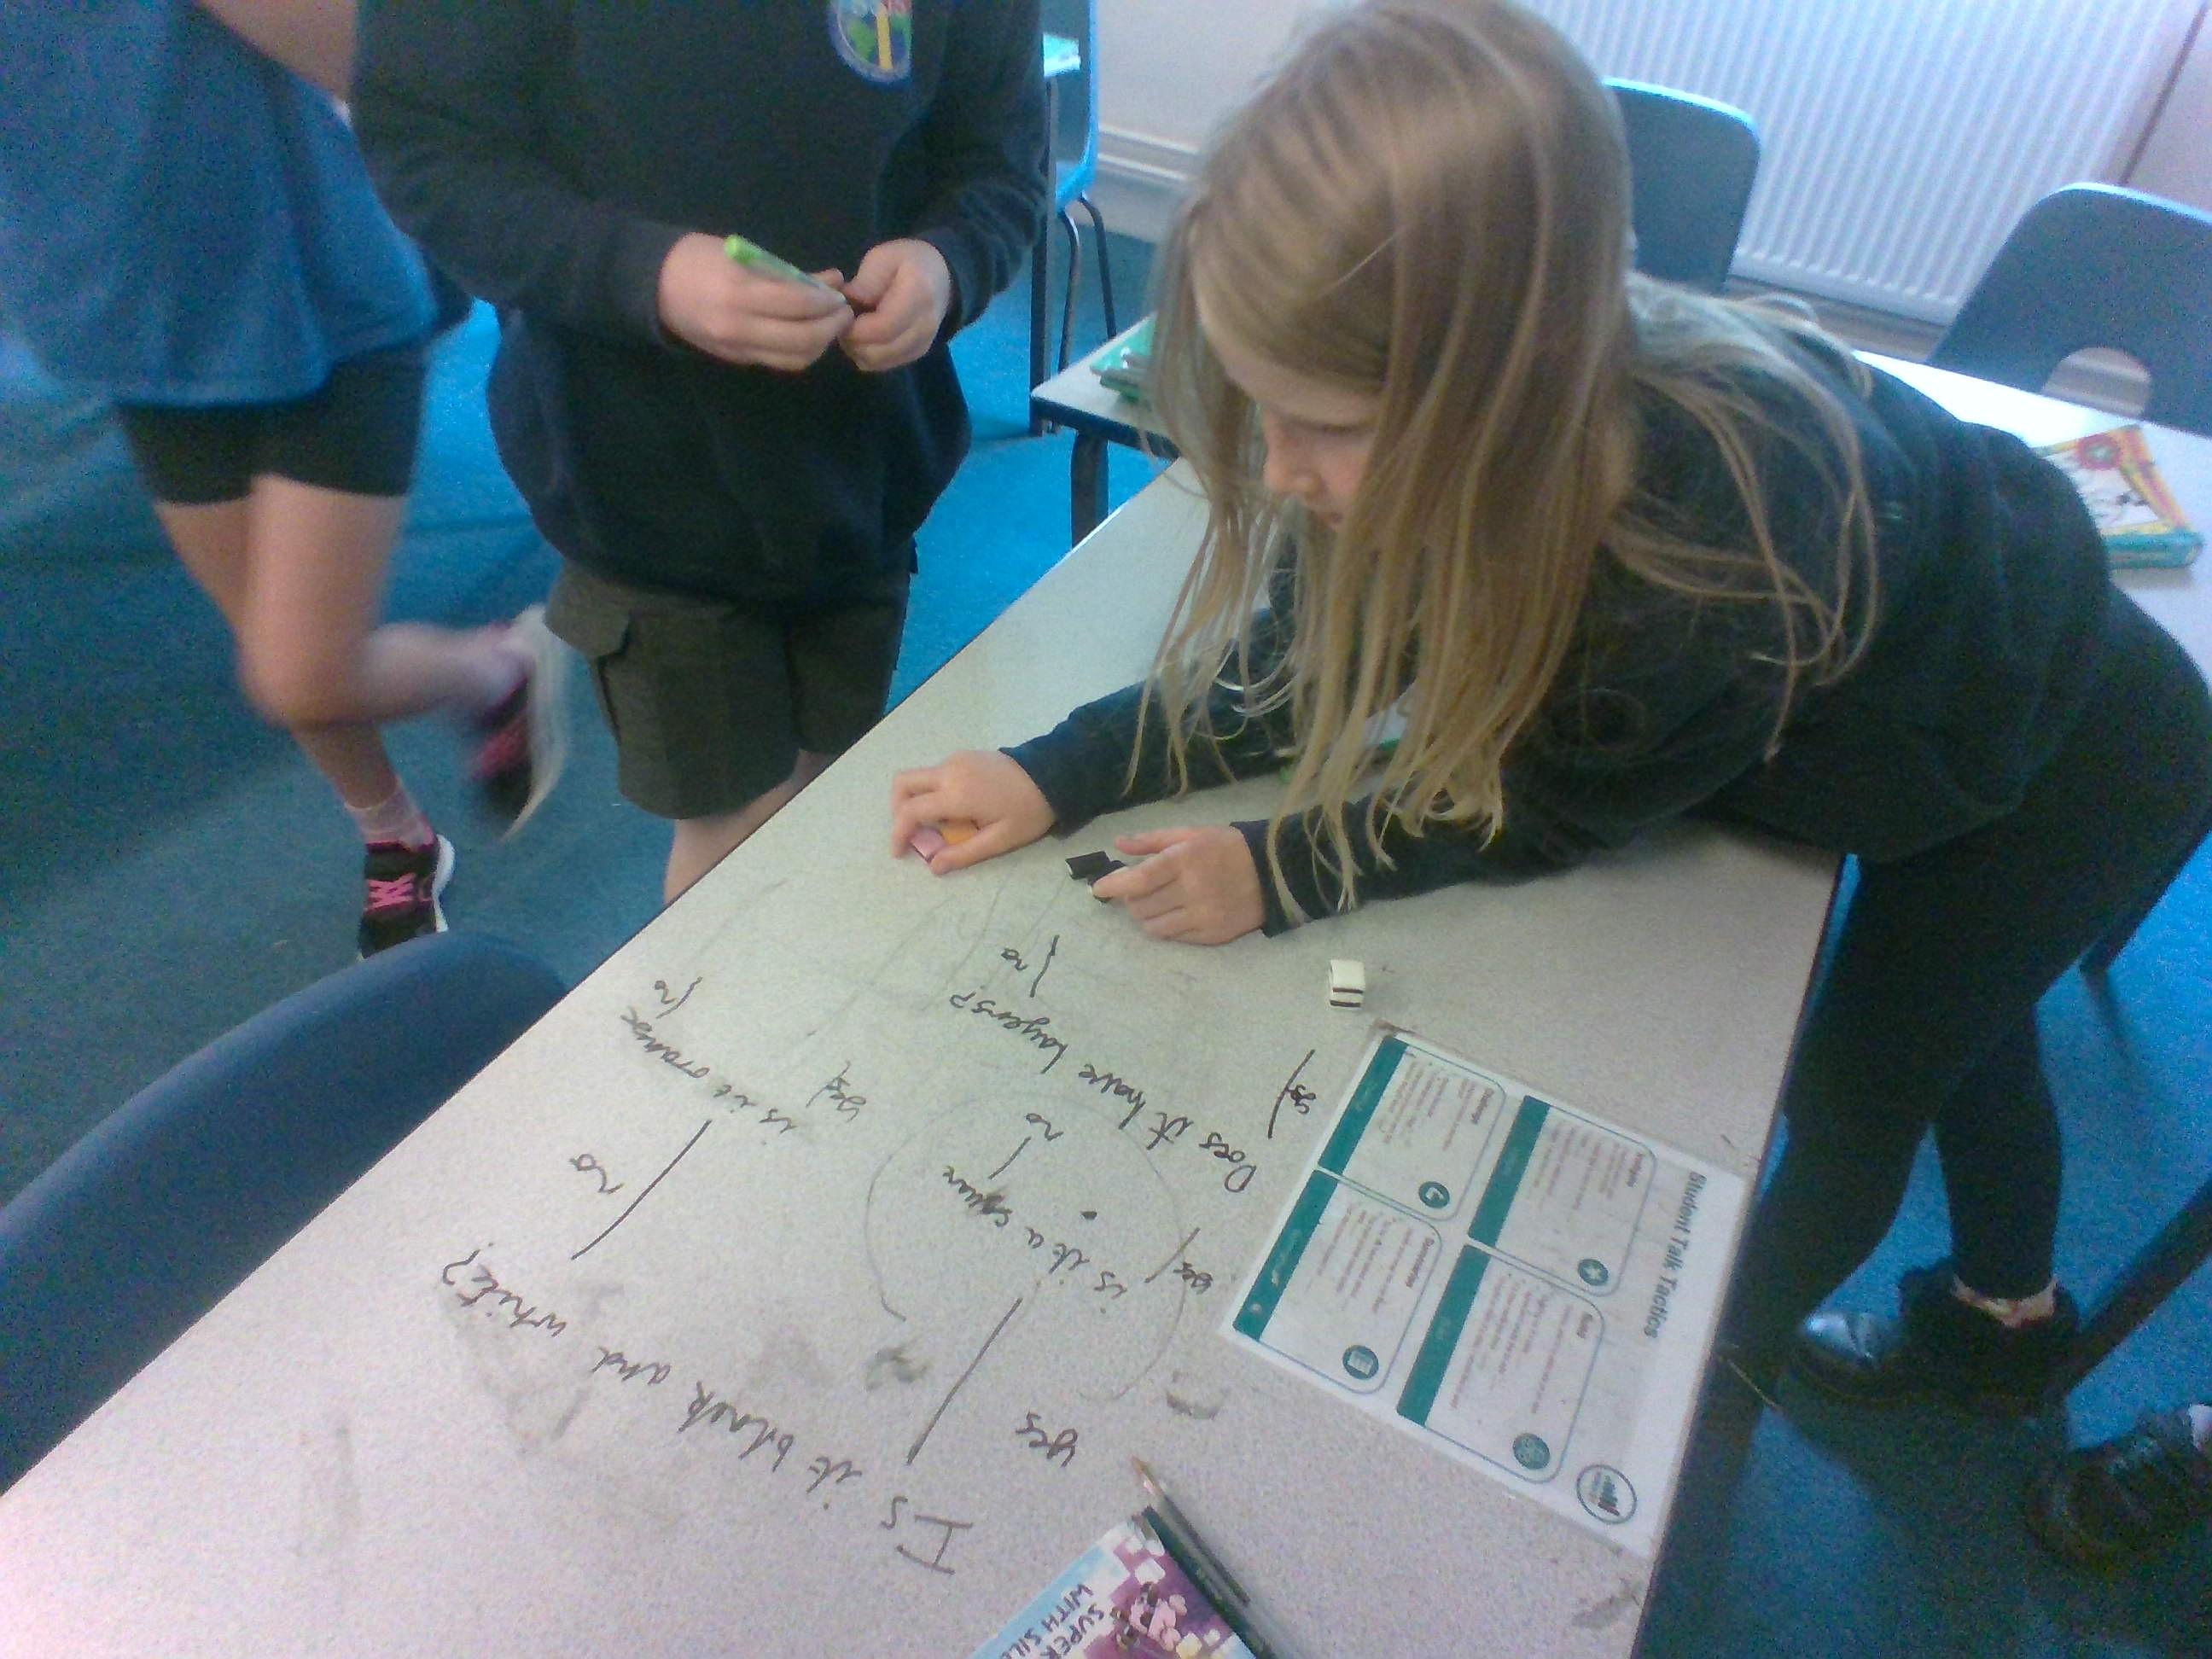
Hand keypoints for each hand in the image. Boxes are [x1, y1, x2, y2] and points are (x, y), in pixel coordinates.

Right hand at [655, 232, 852, 370]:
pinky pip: (778, 361)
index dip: (826, 302)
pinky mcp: (736, 359)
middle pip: (802, 339)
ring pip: (794, 358)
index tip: (840, 295)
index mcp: (738, 292)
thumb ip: (787, 272)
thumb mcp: (742, 254)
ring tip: (828, 325)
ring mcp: (737, 347)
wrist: (653, 286)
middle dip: (831, 328)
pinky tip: (807, 334)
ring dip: (820, 344)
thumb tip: (831, 281)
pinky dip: (799, 351)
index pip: (797, 304)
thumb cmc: (698, 258)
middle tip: (843, 314)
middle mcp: (739, 327)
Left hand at [838, 238, 952, 370]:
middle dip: (852, 341)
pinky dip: (867, 355)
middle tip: (842, 323)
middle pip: (879, 351)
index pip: (882, 328)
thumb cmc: (909, 262)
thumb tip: (847, 305)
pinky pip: (884, 365)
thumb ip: (865, 281)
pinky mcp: (917, 354)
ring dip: (857, 350)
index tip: (841, 316)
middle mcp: (924, 326)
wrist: (941, 277)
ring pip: (878, 362)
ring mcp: (923, 344)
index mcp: (918, 296)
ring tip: (853, 328)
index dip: (855, 328)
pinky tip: (864, 337)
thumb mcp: (884, 257)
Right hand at [890, 750, 1054, 870]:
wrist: (1052, 775)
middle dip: (897, 809)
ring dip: (916, 800)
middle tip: (910, 832)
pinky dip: (931, 791)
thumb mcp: (999, 840)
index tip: (899, 852)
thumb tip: (933, 866)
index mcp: (955, 794)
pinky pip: (936, 773)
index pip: (910, 811)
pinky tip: (952, 808)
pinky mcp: (964, 755)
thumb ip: (963, 853)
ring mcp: (955, 759)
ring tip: (936, 825)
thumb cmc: (1027, 812)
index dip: (898, 833)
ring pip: (918, 777)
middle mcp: (949, 771)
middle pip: (903, 783)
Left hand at [1092, 827, 1264, 945]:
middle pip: (1140, 906)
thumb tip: (1119, 844)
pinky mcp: (1212, 935)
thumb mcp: (1191, 834)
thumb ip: (1153, 840)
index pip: (1139, 880)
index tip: (1099, 889)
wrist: (1273, 873)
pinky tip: (1177, 912)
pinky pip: (1174, 937)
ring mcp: (1203, 916)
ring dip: (1146, 915)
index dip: (1114, 886)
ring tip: (1158, 902)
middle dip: (1132, 898)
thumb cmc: (1226, 848)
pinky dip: (1167, 926)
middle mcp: (1193, 890)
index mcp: (1185, 860)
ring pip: (1153, 927)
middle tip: (1140, 889)